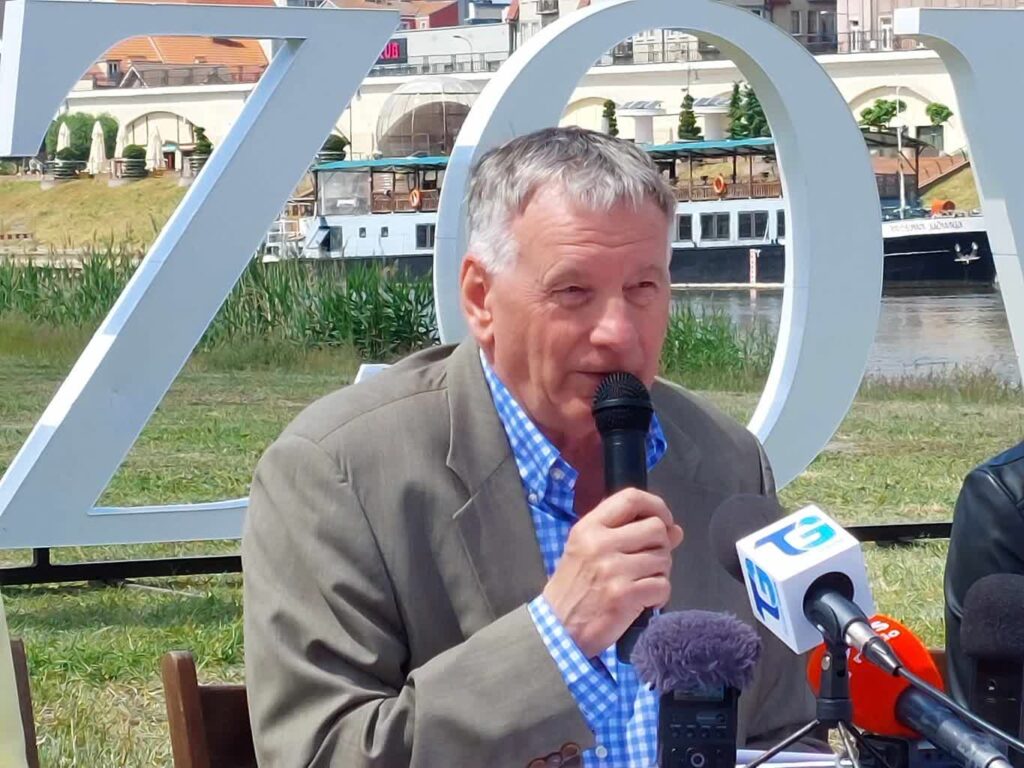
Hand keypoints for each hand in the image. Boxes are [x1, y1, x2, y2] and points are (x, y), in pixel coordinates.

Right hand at [541, 488, 683, 657]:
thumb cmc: (574, 587)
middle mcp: (601, 543)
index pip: (631, 498)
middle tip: (649, 562)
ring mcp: (614, 569)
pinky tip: (643, 600)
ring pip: (664, 558)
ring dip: (660, 573)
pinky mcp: (625, 595)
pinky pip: (663, 586)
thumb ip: (629, 535)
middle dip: (662, 546)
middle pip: (656, 528)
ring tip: (641, 583)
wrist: (559, 628)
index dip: (656, 506)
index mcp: (589, 527)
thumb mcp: (589, 550)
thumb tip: (675, 529)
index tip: (664, 520)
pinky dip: (659, 596)